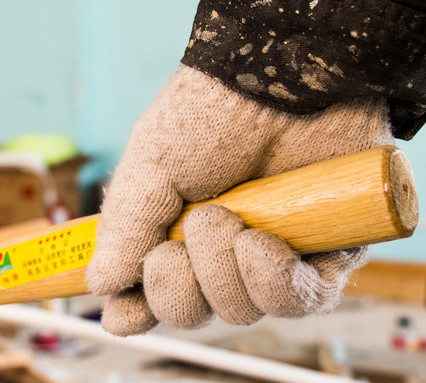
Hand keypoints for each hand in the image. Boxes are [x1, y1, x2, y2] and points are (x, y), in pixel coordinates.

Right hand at [85, 65, 393, 335]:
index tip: (125, 315)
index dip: (138, 311)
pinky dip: (274, 282)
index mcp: (174, 232)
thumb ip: (126, 230)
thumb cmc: (213, 113)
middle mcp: (222, 251)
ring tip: (231, 217)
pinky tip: (262, 244)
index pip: (152, 294)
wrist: (284, 82)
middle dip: (180, 284)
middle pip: (193, 312)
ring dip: (226, 271)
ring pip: (243, 311)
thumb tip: (101, 286)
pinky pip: (300, 302)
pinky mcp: (324, 255)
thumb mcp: (151, 167)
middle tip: (187, 234)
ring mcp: (272, 256)